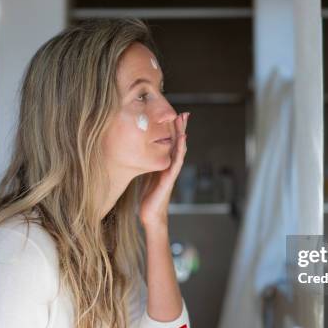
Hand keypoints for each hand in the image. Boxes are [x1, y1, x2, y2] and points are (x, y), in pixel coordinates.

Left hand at [139, 112, 188, 226]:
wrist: (151, 214)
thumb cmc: (149, 196)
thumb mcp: (148, 175)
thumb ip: (150, 164)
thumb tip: (143, 152)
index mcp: (166, 164)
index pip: (172, 144)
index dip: (175, 131)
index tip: (176, 116)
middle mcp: (171, 166)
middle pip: (179, 144)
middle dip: (181, 128)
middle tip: (185, 113)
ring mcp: (172, 171)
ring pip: (180, 149)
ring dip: (182, 134)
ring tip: (183, 121)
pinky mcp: (170, 178)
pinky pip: (177, 161)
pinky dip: (181, 149)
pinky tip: (183, 139)